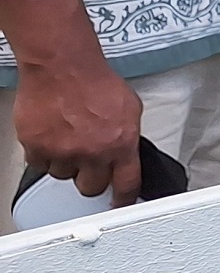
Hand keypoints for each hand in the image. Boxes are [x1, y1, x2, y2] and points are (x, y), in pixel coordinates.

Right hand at [14, 55, 142, 205]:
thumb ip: (128, 135)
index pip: (126, 184)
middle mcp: (93, 153)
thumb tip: (127, 150)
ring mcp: (63, 152)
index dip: (124, 199)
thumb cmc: (94, 81)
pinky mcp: (37, 148)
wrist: (62, 67)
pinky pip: (39, 164)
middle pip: (91, 188)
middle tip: (87, 161)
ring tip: (68, 137)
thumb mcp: (130, 108)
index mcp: (121, 144)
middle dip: (90, 178)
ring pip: (63, 176)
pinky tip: (51, 134)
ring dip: (65, 162)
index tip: (120, 205)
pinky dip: (43, 153)